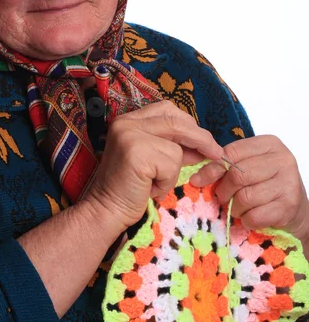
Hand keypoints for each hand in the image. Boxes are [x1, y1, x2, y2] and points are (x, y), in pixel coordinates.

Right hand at [83, 101, 223, 233]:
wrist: (107, 210)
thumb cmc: (131, 188)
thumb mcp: (155, 161)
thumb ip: (175, 148)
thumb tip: (205, 146)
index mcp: (129, 120)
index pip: (167, 110)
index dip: (190, 124)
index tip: (206, 141)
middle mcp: (127, 122)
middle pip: (176, 121)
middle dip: (200, 138)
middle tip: (216, 154)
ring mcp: (129, 135)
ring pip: (176, 147)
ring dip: (173, 170)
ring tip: (153, 182)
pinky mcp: (136, 152)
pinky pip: (171, 164)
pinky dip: (166, 182)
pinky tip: (149, 188)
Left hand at [190, 135, 308, 244]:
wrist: (297, 210)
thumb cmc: (267, 184)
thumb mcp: (250, 167)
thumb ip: (227, 165)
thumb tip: (197, 178)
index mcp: (270, 144)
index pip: (232, 152)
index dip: (212, 168)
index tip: (200, 180)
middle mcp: (282, 160)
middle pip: (237, 175)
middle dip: (224, 190)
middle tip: (223, 197)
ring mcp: (288, 183)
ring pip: (245, 197)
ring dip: (235, 208)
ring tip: (238, 208)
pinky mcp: (289, 206)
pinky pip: (255, 216)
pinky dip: (246, 221)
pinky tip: (250, 218)